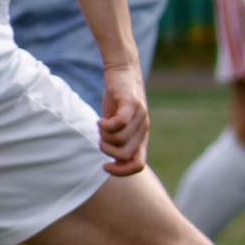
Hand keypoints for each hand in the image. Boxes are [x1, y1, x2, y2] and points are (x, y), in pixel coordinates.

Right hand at [98, 61, 149, 175]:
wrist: (123, 72)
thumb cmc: (119, 102)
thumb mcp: (120, 126)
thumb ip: (118, 142)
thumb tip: (114, 162)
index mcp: (141, 138)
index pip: (138, 165)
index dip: (121, 172)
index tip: (105, 166)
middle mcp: (144, 129)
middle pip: (124, 155)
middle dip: (107, 151)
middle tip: (101, 138)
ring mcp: (140, 117)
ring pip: (119, 140)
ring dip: (104, 136)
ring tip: (102, 125)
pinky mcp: (131, 103)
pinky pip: (119, 123)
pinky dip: (106, 126)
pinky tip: (101, 120)